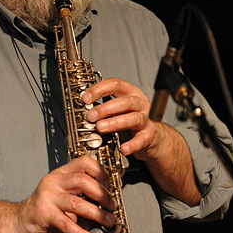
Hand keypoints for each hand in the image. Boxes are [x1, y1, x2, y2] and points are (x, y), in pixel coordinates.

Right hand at [14, 156, 116, 232]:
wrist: (20, 222)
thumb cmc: (46, 210)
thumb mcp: (64, 197)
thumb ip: (82, 197)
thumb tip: (107, 205)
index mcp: (61, 174)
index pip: (85, 162)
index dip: (101, 173)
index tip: (110, 186)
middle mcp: (54, 182)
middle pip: (84, 181)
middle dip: (103, 195)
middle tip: (112, 206)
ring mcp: (48, 196)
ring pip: (78, 203)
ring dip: (97, 214)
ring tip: (108, 221)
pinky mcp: (44, 213)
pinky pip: (66, 223)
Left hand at [82, 77, 200, 205]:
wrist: (149, 137)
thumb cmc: (128, 121)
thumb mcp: (115, 110)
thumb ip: (102, 107)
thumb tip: (82, 108)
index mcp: (130, 93)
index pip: (115, 84)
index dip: (99, 89)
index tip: (86, 99)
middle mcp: (139, 103)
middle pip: (124, 101)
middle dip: (105, 108)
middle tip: (90, 116)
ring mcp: (146, 119)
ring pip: (133, 118)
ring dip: (115, 123)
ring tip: (101, 127)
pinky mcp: (149, 135)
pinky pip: (141, 139)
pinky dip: (132, 144)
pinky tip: (123, 148)